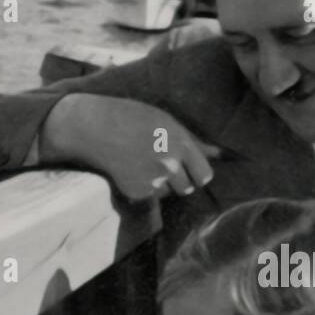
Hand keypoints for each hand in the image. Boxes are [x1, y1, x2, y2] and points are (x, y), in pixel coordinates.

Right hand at [42, 95, 221, 202]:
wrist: (94, 126)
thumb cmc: (133, 118)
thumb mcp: (166, 122)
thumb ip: (193, 142)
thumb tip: (221, 154)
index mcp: (182, 144)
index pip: (205, 175)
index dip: (198, 173)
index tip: (190, 169)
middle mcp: (170, 164)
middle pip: (188, 188)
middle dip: (180, 180)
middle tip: (160, 163)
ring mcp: (152, 179)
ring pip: (168, 192)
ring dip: (161, 184)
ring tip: (142, 162)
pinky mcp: (136, 191)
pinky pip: (148, 195)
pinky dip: (141, 186)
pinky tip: (129, 168)